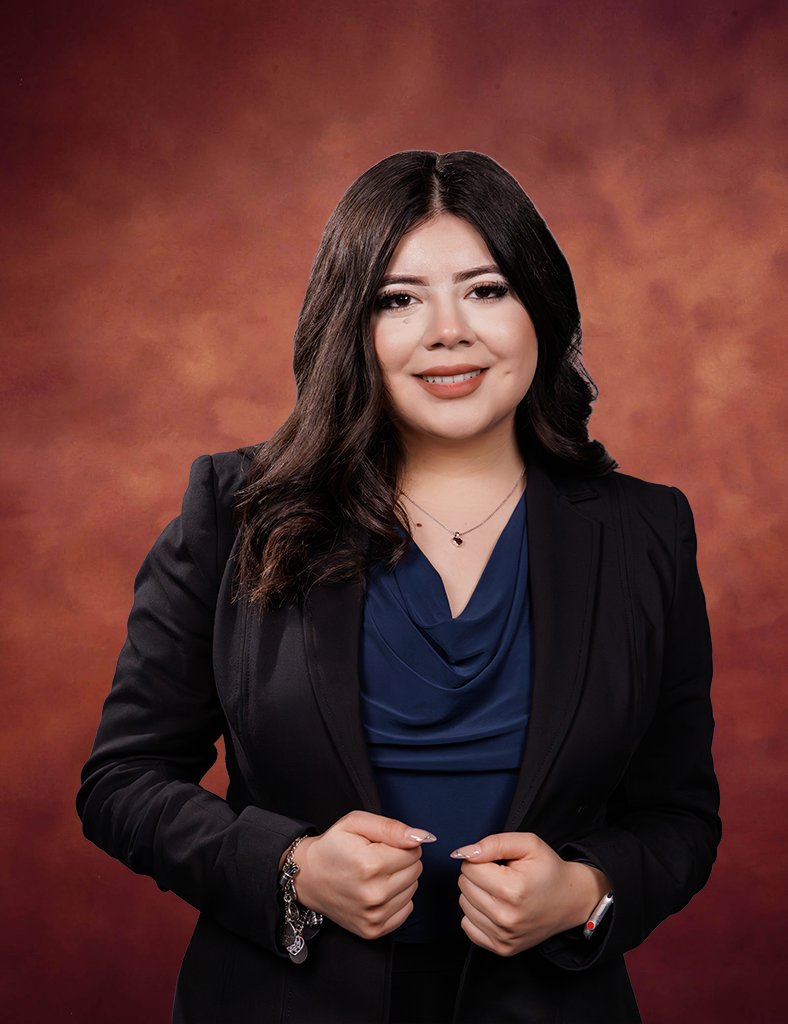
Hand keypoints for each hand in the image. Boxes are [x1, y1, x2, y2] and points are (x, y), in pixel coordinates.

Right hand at [284, 810, 434, 939]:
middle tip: (377, 858)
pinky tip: (377, 891)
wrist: (307, 877)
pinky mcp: (372, 930)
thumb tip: (423, 837)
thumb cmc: (333, 846)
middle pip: (416, 871)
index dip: (400, 844)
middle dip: (401, 860)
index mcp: (370, 864)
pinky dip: (396, 899)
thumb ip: (392, 827)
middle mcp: (373, 894)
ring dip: (399, 880)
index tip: (381, 845)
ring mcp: (373, 915)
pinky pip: (406, 910)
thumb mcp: (356, 823)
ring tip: (374, 875)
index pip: (414, 851)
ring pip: (413, 890)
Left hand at [452, 832, 610, 955]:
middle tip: (502, 876)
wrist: (570, 900)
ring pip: (464, 904)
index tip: (499, 863)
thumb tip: (462, 853)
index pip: (469, 868)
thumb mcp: (527, 844)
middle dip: (478, 875)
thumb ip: (493, 843)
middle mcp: (507, 917)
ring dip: (477, 894)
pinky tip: (496, 907)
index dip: (481, 859)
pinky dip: (477, 914)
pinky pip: (468, 926)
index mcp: (513, 889)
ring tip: (501, 891)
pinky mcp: (502, 948)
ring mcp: (504, 936)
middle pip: (464, 886)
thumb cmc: (548, 870)